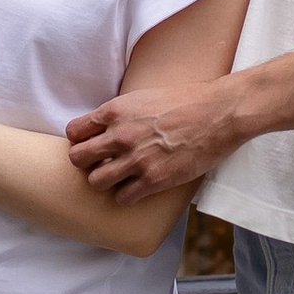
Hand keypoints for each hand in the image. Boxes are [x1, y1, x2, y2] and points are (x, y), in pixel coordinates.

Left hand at [65, 81, 240, 198]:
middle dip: (86, 162)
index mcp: (115, 111)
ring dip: (105, 180)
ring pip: (96, 181)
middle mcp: (120, 135)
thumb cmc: (187, 100)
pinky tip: (137, 187)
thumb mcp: (144, 96)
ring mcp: (136, 159)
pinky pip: (123, 197)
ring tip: (119, 177)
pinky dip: (127, 195)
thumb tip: (106, 126)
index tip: (91, 143)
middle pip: (78, 158)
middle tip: (100, 162)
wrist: (219, 113)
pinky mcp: (154, 179)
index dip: (80, 140)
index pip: (74, 131)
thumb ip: (122, 113)